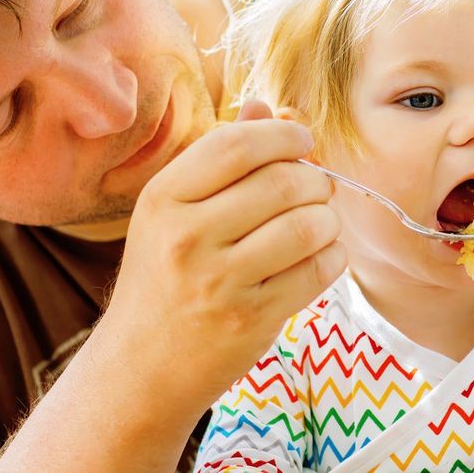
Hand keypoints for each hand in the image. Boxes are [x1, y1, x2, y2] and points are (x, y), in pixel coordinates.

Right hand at [103, 99, 344, 412]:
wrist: (140, 367)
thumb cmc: (164, 278)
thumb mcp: (173, 212)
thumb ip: (219, 157)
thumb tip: (268, 107)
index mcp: (163, 198)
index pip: (238, 144)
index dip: (283, 134)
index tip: (301, 141)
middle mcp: (186, 236)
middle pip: (283, 181)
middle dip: (314, 179)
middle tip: (314, 190)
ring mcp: (219, 282)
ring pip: (307, 224)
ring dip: (328, 219)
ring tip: (318, 224)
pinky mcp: (251, 319)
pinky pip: (318, 270)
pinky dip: (333, 256)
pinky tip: (321, 256)